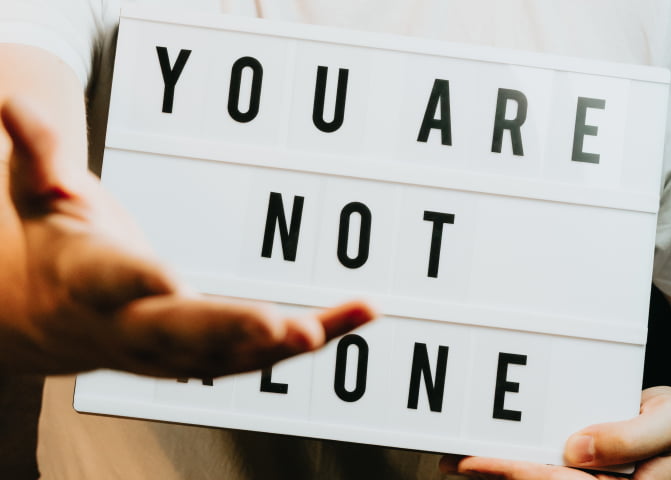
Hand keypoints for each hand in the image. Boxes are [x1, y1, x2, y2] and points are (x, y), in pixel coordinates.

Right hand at [0, 97, 374, 376]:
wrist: (56, 320)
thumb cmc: (57, 248)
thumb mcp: (35, 196)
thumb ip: (37, 154)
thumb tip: (7, 104)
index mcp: (87, 279)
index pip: (111, 280)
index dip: (139, 280)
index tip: (172, 279)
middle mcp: (132, 323)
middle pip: (181, 332)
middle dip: (230, 329)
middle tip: (284, 326)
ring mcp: (174, 349)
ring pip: (229, 355)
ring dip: (281, 345)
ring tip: (327, 327)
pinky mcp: (209, 354)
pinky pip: (264, 351)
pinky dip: (317, 334)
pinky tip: (361, 313)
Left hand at [440, 387, 670, 479]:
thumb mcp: (668, 424)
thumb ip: (628, 439)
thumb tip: (578, 449)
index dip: (520, 473)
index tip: (485, 461)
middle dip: (495, 474)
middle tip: (454, 461)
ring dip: (492, 473)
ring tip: (452, 462)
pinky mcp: (575, 468)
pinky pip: (537, 467)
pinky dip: (507, 462)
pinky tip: (481, 458)